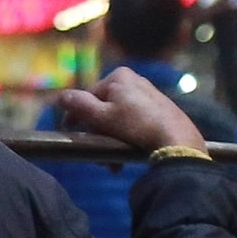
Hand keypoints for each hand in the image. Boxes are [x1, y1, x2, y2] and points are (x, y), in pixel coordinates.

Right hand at [55, 68, 205, 154]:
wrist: (176, 139)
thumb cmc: (135, 125)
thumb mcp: (102, 116)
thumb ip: (79, 105)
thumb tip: (60, 97)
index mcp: (118, 76)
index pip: (88, 96)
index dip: (76, 116)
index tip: (70, 133)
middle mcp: (134, 80)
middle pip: (103, 108)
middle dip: (97, 133)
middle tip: (97, 154)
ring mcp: (148, 94)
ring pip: (117, 118)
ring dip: (110, 139)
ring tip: (112, 161)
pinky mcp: (159, 109)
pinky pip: (132, 122)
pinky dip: (125, 137)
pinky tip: (125, 153)